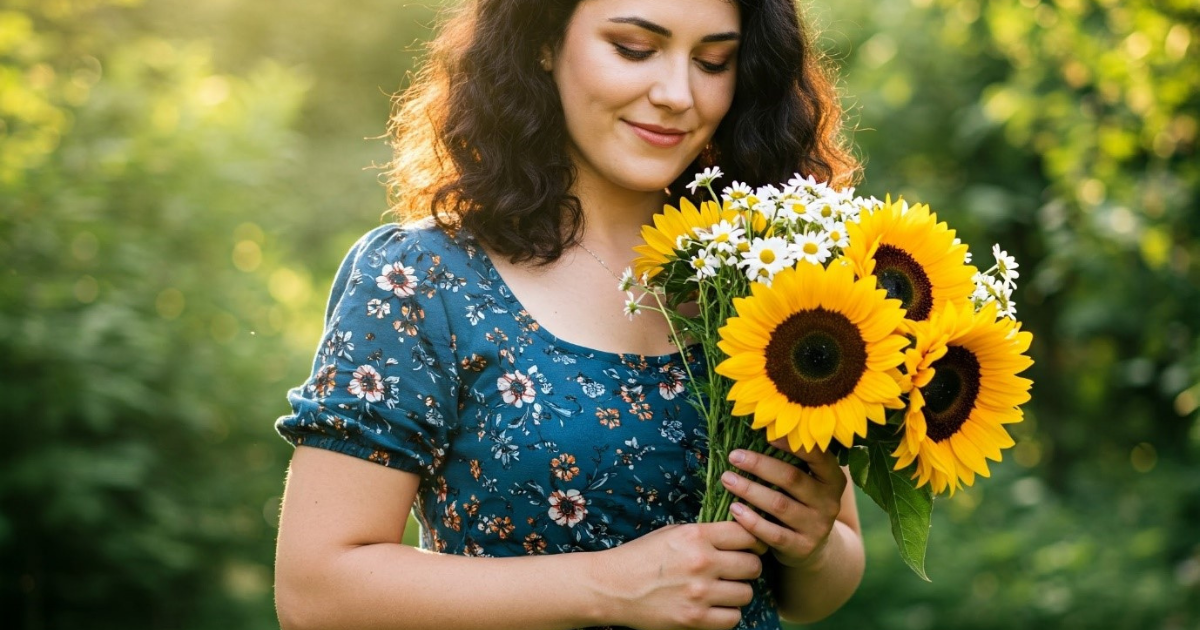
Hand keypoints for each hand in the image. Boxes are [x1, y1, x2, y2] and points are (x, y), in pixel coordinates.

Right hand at [591, 522, 763, 629]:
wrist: (612, 587)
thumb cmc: (642, 556)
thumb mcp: (673, 533)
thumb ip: (706, 534)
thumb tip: (742, 534)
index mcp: (695, 536)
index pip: (747, 534)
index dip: (753, 541)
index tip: (749, 547)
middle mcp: (701, 562)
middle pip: (752, 565)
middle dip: (747, 567)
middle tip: (735, 570)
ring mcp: (699, 593)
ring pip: (746, 593)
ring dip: (737, 592)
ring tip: (722, 590)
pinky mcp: (694, 619)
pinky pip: (733, 618)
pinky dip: (727, 614)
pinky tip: (714, 607)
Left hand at [721, 441, 846, 568]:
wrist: (814, 547)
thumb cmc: (801, 502)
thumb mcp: (807, 482)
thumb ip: (793, 462)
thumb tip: (760, 429)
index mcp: (833, 479)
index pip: (817, 456)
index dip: (791, 444)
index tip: (766, 433)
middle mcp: (830, 502)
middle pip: (791, 478)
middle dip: (759, 465)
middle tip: (734, 455)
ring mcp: (817, 526)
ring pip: (779, 505)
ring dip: (749, 490)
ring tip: (727, 479)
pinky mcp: (802, 547)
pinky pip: (773, 533)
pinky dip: (751, 520)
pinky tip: (734, 508)